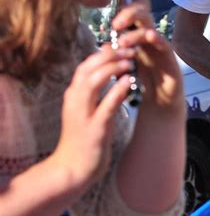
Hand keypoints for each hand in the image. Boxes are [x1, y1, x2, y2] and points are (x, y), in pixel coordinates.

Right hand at [52, 46, 136, 190]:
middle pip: (89, 68)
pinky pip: (106, 105)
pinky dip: (117, 90)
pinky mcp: (95, 128)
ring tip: (130, 60)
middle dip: (109, 54)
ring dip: (113, 67)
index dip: (102, 53)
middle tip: (129, 48)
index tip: (119, 46)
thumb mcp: (86, 111)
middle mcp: (75, 100)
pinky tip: (129, 81)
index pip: (86, 65)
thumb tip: (111, 73)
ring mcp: (83, 114)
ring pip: (94, 81)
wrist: (72, 169)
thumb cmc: (82, 140)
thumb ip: (95, 93)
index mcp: (73, 95)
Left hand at [112, 0, 183, 112]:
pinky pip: (164, 42)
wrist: (159, 102)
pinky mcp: (169, 56)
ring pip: (149, 28)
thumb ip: (115, 58)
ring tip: (123, 43)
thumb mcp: (123, 70)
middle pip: (143, 13)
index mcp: (136, 37)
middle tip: (116, 24)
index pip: (132, 15)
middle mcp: (148, 38)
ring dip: (135, 33)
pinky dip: (157, 38)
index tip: (112, 23)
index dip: (124, 12)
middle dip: (129, 13)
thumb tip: (104, 46)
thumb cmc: (141, 83)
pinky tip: (150, 36)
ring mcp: (159, 45)